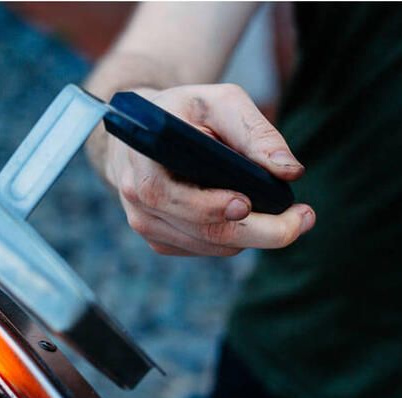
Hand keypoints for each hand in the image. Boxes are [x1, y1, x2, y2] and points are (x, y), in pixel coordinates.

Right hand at [86, 83, 314, 255]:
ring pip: (211, 244)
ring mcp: (146, 225)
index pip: (172, 197)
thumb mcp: (219, 103)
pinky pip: (207, 248)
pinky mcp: (159, 240)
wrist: (144, 132)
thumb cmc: (184, 112)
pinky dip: (235, 236)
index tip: (250, 202)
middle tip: (304, 219)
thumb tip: (291, 172)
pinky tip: (247, 214)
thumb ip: (255, 133)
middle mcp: (138, 200)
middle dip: (261, 231)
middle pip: (203, 231)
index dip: (212, 206)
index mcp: (143, 162)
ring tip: (285, 213)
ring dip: (254, 235)